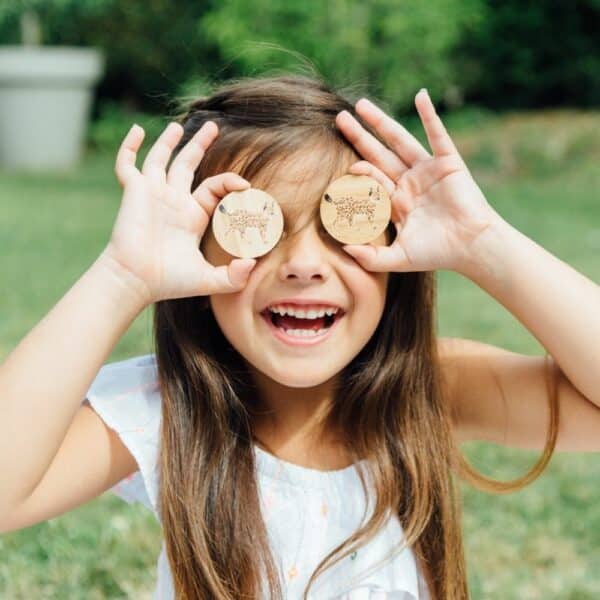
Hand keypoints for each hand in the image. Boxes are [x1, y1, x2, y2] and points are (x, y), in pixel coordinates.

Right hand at [103, 121, 256, 304]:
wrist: (136, 281)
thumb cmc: (170, 282)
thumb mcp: (208, 280)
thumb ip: (233, 276)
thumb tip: (252, 263)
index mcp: (192, 215)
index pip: (213, 187)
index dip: (230, 182)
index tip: (246, 184)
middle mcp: (173, 201)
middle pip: (188, 164)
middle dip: (200, 145)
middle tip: (214, 126)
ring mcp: (152, 194)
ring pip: (160, 159)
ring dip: (169, 142)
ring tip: (178, 126)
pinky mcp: (133, 192)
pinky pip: (127, 165)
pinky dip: (130, 147)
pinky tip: (137, 130)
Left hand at [335, 89, 503, 272]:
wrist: (472, 247)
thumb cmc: (437, 254)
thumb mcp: (398, 258)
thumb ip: (370, 257)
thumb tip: (342, 250)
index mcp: (397, 201)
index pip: (372, 179)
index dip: (359, 171)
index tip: (347, 166)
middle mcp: (409, 182)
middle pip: (378, 154)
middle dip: (359, 136)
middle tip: (339, 118)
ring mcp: (427, 170)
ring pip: (400, 140)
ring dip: (381, 122)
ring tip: (361, 105)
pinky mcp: (448, 162)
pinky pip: (437, 135)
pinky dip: (430, 116)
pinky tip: (421, 96)